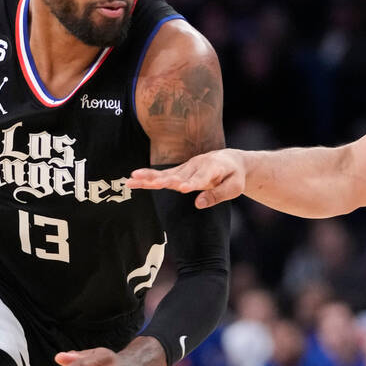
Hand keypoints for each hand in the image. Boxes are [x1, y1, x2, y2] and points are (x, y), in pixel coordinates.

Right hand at [128, 149, 244, 208]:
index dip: (191, 183)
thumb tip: (198, 204)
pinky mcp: (179, 171)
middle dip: (162, 180)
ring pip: (165, 174)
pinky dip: (148, 176)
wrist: (230, 161)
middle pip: (177, 175)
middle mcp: (195, 166)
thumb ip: (218, 195)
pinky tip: (133, 179)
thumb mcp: (234, 187)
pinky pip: (162, 174)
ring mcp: (185, 168)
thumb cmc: (234, 176)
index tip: (182, 188)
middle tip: (148, 182)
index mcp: (212, 169)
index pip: (200, 178)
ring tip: (131, 179)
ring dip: (148, 177)